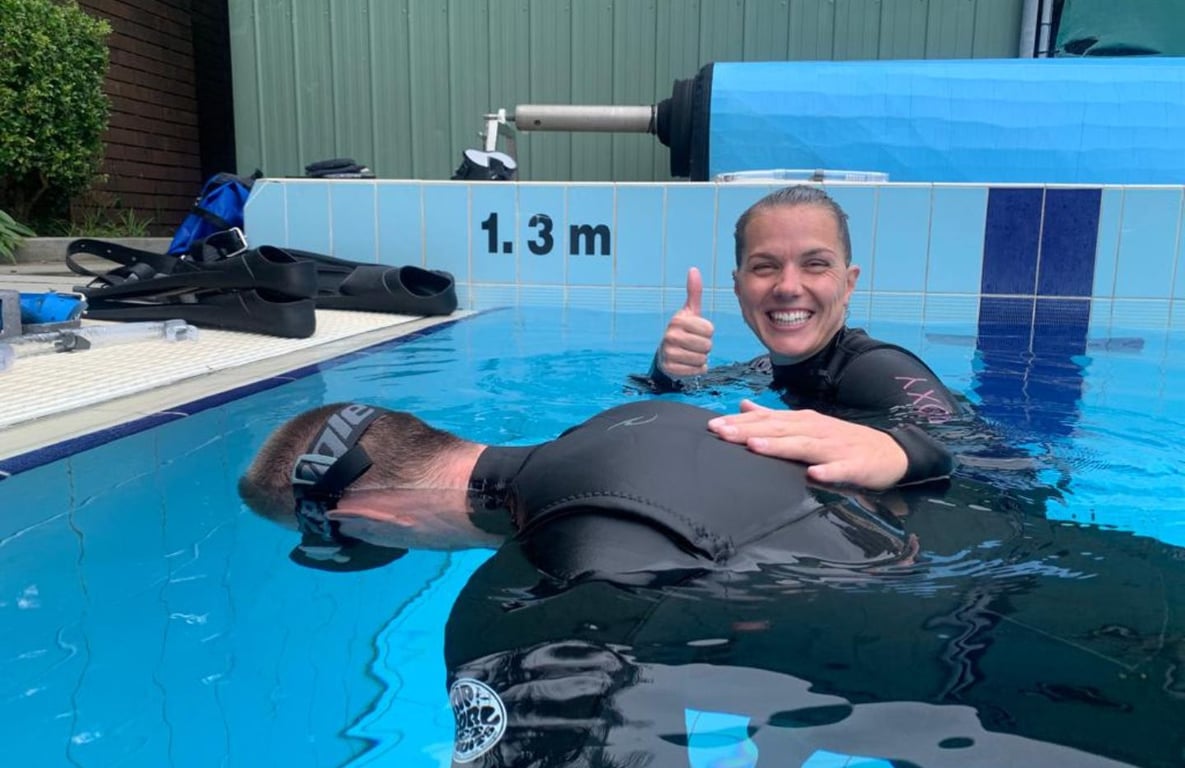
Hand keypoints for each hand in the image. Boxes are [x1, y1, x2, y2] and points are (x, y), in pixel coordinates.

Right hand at [657, 267, 714, 376]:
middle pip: (707, 345)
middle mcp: (670, 335)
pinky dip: (697, 369)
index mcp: (677, 320)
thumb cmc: (684, 331)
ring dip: (701, 358)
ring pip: (702, 358)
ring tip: (691, 353)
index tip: (697, 331)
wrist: (666, 354)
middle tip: (695, 344)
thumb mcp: (690, 312)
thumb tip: (693, 269)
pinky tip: (688, 364)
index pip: (709, 329)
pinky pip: (696, 371)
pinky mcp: (670, 368)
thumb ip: (694, 292)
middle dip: (705, 347)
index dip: (707, 332)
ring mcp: (669, 352)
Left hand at [707, 400, 908, 490]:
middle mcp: (815, 430)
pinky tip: (814, 475)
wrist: (891, 451)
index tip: (713, 426)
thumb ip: (774, 417)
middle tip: (721, 433)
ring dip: (779, 446)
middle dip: (748, 431)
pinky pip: (840, 469)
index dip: (740, 422)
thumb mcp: (806, 424)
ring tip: (754, 447)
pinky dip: (827, 471)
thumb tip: (744, 405)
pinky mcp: (855, 466)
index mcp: (802, 422)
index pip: (766, 420)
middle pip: (778, 430)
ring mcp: (835, 447)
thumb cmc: (842, 440)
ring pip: (803, 445)